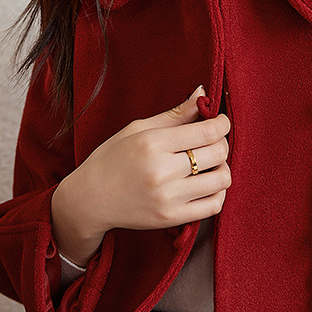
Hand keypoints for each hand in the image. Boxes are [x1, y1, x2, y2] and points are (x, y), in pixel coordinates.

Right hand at [51, 86, 230, 265]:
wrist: (90, 200)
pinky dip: (218, 192)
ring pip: (221, 180)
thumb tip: (202, 93)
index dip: (222, 123)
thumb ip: (174, 114)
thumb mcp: (137, 128)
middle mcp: (162, 171)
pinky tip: (207, 184)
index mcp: (153, 143)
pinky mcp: (172, 218)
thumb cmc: (111, 159)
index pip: (208, 131)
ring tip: (210, 163)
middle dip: (221, 143)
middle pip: (218, 153)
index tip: (220, 121)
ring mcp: (168, 198)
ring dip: (222, 168)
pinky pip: (214, 205)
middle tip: (212, 141)